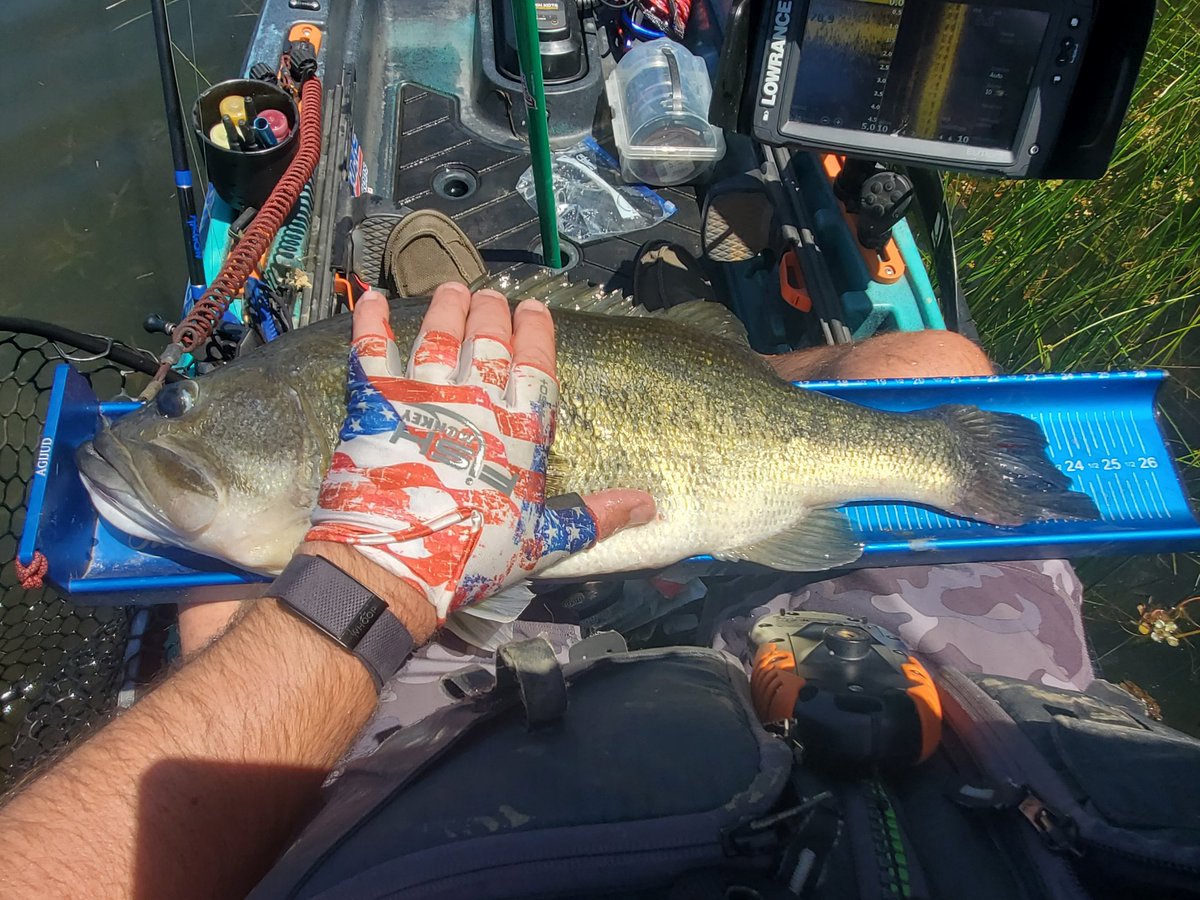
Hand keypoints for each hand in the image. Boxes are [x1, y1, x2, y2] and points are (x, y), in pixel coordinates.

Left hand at [305, 283, 655, 625]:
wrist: (396, 561)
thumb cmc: (474, 553)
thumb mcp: (544, 540)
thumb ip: (594, 516)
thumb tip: (649, 506)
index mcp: (519, 428)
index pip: (535, 362)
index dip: (536, 331)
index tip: (534, 310)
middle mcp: (475, 397)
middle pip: (488, 338)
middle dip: (492, 312)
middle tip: (491, 297)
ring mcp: (424, 393)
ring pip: (440, 334)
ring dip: (448, 308)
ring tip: (453, 289)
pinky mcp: (377, 400)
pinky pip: (373, 349)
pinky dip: (373, 321)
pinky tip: (376, 300)